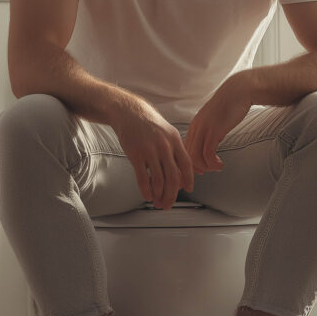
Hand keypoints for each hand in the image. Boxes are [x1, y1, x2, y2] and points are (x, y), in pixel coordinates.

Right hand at [110, 94, 193, 209]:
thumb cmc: (148, 124)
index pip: (186, 164)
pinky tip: (147, 196)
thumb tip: (180, 172)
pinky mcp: (135, 154)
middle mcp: (164, 146)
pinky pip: (143, 177)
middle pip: (173, 177)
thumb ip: (174, 150)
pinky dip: (146, 190)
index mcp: (175, 140)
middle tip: (169, 203)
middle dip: (172, 194)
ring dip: (159, 195)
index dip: (188, 179)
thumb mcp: (167, 132)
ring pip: (158, 180)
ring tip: (157, 202)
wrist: (128, 112)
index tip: (188, 189)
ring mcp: (150, 150)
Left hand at [184, 72, 252, 173]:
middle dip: (195, 169)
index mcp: (194, 126)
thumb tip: (210, 148)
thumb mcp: (215, 121)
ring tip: (216, 168)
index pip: (184, 149)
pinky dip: (213, 163)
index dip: (188, 163)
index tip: (196, 172)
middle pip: (187, 155)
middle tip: (207, 172)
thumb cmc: (230, 106)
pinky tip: (220, 165)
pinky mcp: (214, 130)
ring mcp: (204, 129)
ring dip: (205, 167)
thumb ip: (210, 133)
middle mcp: (196, 128)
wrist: (238, 91)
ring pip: (195, 157)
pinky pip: (208, 153)